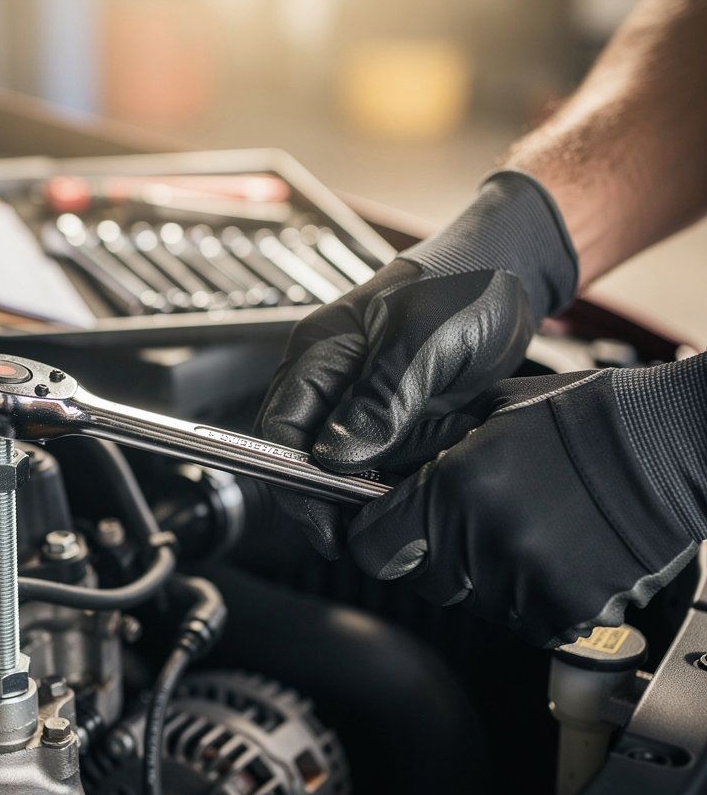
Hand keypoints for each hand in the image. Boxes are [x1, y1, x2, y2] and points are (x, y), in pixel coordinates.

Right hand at [257, 170, 576, 556]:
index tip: (325, 523)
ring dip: (376, 486)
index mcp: (319, 354)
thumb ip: (381, 398)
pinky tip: (433, 469)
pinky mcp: (399, 419)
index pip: (279, 431)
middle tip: (369, 523)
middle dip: (335, 494)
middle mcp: (334, 383)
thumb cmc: (466, 283)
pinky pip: (389, 463)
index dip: (292, 482)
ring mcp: (366, 404)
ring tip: (414, 485)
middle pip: (308, 458)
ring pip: (351, 468)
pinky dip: (408, 475)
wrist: (515, 271)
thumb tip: (339, 459)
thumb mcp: (424, 338)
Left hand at [346, 366, 702, 646]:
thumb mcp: (489, 410)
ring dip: (489, 577)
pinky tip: (557, 554)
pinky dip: (533, 598)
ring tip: (531, 529)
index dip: (378, 538)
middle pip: (422, 581)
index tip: (391, 531)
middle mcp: (480, 540)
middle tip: (476, 522)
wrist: (669, 445)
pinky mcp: (564, 612)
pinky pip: (524, 621)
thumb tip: (383, 470)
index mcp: (453, 488)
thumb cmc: (583, 418)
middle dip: (436, 557)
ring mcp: (523, 582)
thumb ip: (429, 448)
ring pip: (474, 603)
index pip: (372, 547)